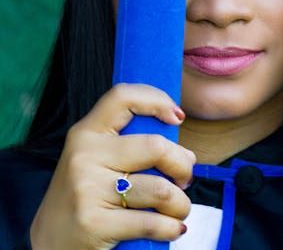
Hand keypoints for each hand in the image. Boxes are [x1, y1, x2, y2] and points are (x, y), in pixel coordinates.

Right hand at [30, 83, 194, 249]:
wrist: (47, 245)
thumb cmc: (86, 195)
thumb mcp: (95, 159)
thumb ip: (131, 146)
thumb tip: (187, 155)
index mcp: (86, 132)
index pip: (123, 96)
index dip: (157, 99)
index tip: (177, 116)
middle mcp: (85, 155)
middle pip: (156, 146)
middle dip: (183, 165)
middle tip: (185, 179)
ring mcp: (87, 188)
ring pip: (160, 189)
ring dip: (180, 204)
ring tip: (178, 209)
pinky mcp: (94, 223)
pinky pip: (152, 222)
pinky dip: (171, 227)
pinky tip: (172, 228)